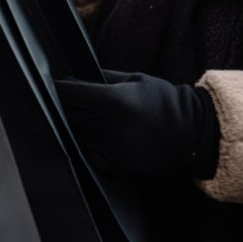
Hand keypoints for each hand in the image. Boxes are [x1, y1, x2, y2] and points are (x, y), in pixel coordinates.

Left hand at [55, 70, 219, 178]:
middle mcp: (107, 126)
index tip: (48, 83)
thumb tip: (77, 76)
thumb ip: (104, 78)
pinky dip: (84, 143)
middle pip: (69, 114)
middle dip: (60, 105)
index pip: (71, 93)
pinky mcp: (114, 165)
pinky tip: (85, 135)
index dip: (57, 87)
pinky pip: (88, 152)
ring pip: (75, 133)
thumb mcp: (136, 80)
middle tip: (52, 97)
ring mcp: (110, 148)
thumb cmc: (165, 101)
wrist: (194, 134)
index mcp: (112, 101)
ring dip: (70, 124)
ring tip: (67, 115)